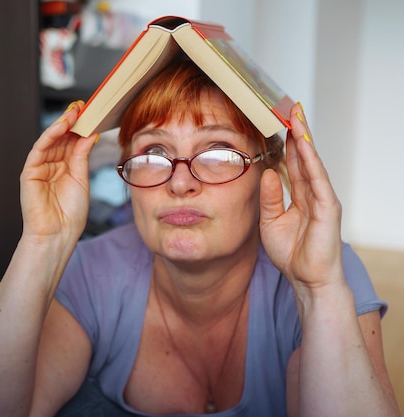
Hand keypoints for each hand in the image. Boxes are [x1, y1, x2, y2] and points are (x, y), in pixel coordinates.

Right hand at [20, 101, 98, 241]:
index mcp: (66, 166)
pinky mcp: (29, 171)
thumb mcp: (81, 178)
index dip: (81, 126)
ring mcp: (40, 167)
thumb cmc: (70, 213)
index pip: (72, 141)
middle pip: (62, 137)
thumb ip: (82, 155)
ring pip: (51, 139)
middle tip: (84, 106)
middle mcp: (52, 164)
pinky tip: (62, 125)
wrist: (57, 234)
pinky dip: (50, 135)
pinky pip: (39, 148)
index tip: (92, 112)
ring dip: (62, 124)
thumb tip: (90, 133)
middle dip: (73, 121)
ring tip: (76, 112)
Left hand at [259, 103, 343, 293]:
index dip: (287, 143)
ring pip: (312, 162)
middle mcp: (313, 193)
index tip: (279, 122)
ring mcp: (322, 198)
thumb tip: (267, 172)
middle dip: (297, 132)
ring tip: (296, 116)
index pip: (294, 164)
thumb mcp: (271, 221)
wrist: (307, 279)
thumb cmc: (291, 253)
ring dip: (304, 138)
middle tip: (289, 108)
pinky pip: (317, 177)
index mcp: (300, 196)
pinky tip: (302, 143)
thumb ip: (270, 198)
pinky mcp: (327, 206)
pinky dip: (310, 159)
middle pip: (304, 157)